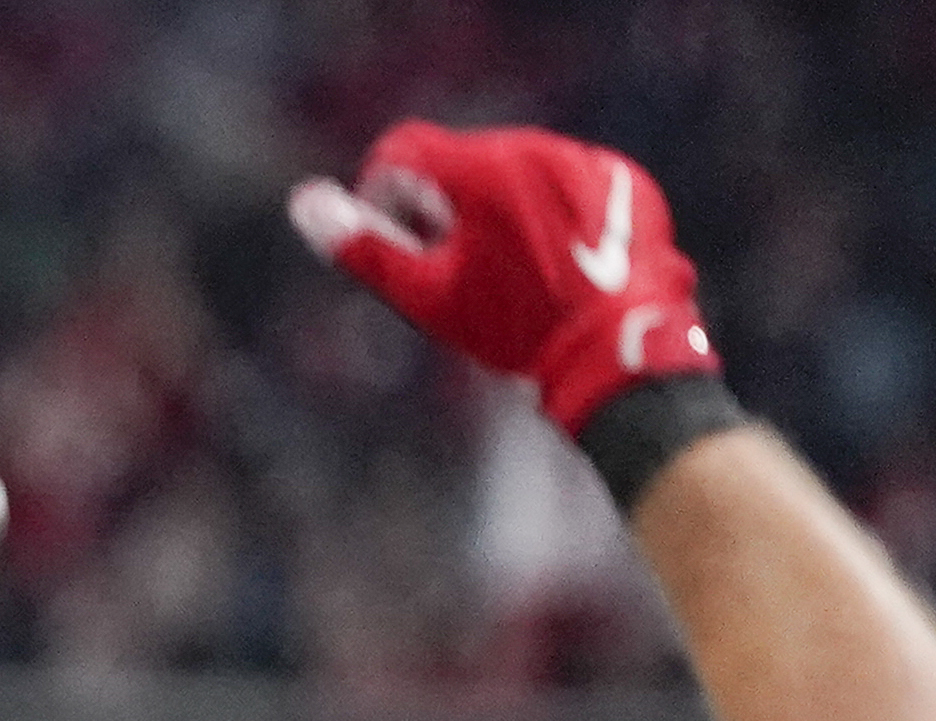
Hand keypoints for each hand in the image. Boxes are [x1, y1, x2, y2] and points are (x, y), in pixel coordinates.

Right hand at [289, 121, 719, 433]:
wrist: (616, 355)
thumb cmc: (513, 331)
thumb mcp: (427, 296)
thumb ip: (365, 247)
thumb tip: (306, 202)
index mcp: (483, 169)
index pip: (404, 149)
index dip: (384, 192)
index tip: (398, 237)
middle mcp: (538, 150)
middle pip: (463, 161)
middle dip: (446, 205)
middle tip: (455, 268)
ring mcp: (588, 163)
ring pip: (518, 170)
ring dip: (500, 208)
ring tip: (512, 270)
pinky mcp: (628, 181)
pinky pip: (572, 181)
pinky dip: (555, 212)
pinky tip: (559, 262)